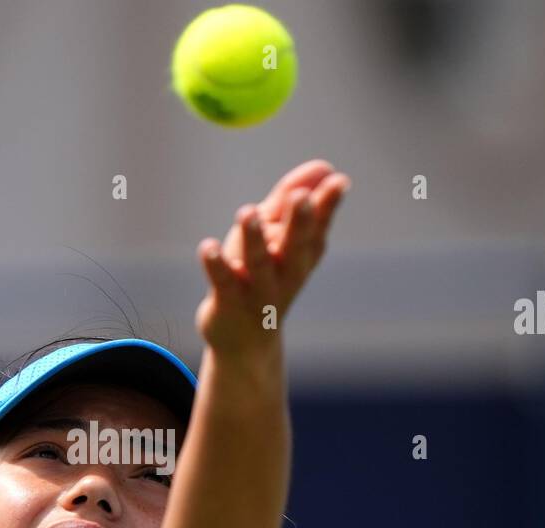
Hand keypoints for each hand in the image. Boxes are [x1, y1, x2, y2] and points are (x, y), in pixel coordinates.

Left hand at [195, 159, 348, 353]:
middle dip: (299, 223)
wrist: (245, 343)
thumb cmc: (262, 277)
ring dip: (255, 239)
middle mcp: (285, 274)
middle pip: (295, 247)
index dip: (327, 206)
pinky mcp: (228, 303)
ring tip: (248, 211)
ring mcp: (258, 291)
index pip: (317, 228)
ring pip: (258, 264)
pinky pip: (222, 283)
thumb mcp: (279, 238)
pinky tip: (208, 247)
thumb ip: (291, 202)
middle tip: (302, 197)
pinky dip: (216, 265)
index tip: (337, 181)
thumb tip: (325, 167)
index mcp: (302, 256)